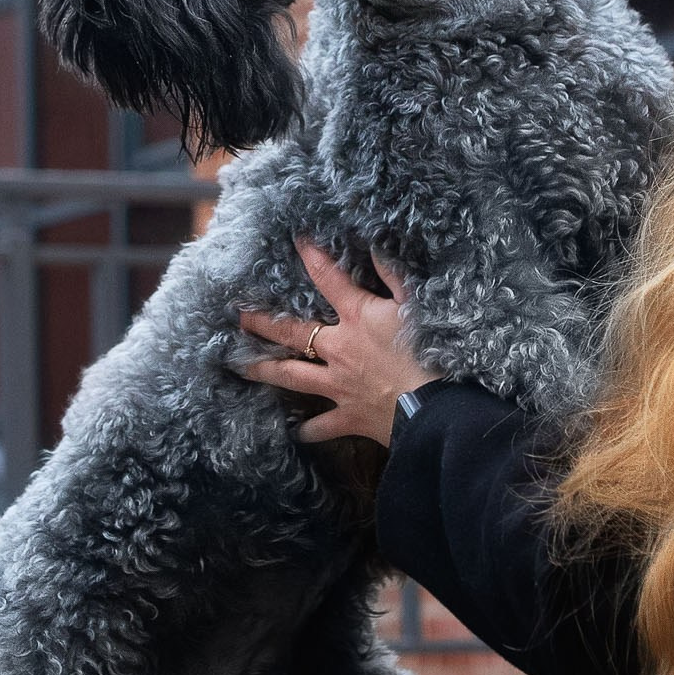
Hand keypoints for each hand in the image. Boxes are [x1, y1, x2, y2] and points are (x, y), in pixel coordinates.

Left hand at [236, 241, 431, 448]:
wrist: (434, 408)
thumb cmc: (429, 351)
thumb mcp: (416, 305)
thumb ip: (394, 275)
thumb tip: (377, 247)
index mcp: (357, 317)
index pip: (329, 279)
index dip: (312, 257)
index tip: (297, 242)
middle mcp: (338, 349)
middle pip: (293, 332)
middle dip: (264, 323)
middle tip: (239, 316)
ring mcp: (339, 385)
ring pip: (293, 376)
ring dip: (267, 370)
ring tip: (243, 367)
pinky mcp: (348, 416)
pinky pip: (322, 426)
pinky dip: (310, 430)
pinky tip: (297, 432)